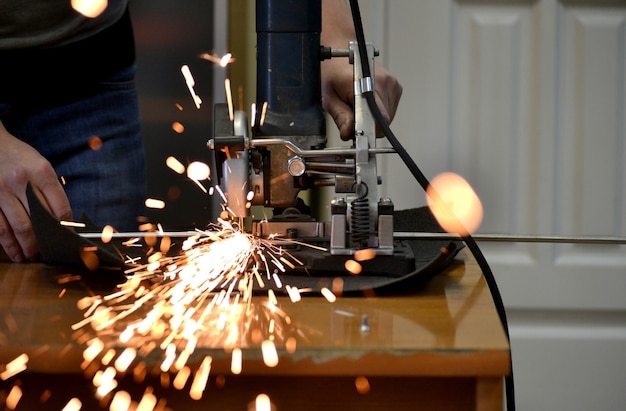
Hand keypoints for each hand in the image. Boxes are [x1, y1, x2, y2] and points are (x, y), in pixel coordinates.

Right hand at [0, 122, 71, 261]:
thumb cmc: (21, 158)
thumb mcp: (41, 166)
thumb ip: (51, 190)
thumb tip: (62, 220)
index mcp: (41, 171)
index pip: (60, 206)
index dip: (65, 226)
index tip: (68, 237)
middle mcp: (21, 181)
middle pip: (38, 220)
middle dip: (45, 241)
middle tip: (49, 253)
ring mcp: (1, 191)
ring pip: (16, 227)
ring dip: (25, 247)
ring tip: (31, 257)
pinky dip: (7, 243)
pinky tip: (15, 252)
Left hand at [320, 0, 402, 139]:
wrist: (341, 50)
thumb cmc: (332, 71)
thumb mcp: (328, 96)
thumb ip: (341, 116)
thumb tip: (349, 134)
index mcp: (369, 83)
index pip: (379, 119)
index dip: (367, 132)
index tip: (357, 136)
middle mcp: (386, 82)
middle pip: (383, 122)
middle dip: (367, 126)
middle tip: (350, 117)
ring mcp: (393, 84)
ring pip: (387, 118)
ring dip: (372, 119)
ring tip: (356, 106)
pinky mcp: (396, 87)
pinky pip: (389, 111)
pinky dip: (377, 112)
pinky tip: (365, 103)